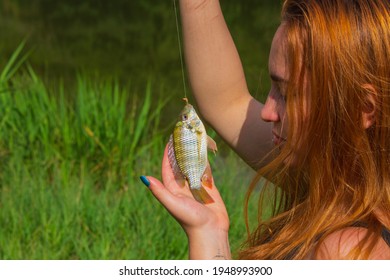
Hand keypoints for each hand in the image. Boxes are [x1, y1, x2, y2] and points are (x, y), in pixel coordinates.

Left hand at [142, 144, 230, 258]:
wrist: (210, 231)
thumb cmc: (189, 219)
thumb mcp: (172, 203)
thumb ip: (159, 190)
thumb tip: (144, 177)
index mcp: (172, 188)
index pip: (168, 166)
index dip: (168, 153)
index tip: (169, 140)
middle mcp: (183, 185)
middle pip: (181, 164)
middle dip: (181, 151)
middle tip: (183, 136)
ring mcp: (196, 185)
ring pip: (193, 165)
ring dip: (193, 154)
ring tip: (194, 139)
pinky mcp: (208, 187)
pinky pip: (206, 170)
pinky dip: (205, 161)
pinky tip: (205, 151)